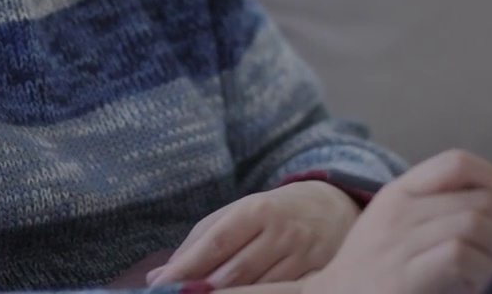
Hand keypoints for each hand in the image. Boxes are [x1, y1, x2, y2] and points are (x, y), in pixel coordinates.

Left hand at [148, 180, 359, 288]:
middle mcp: (281, 232)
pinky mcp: (317, 274)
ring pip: (258, 289)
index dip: (186, 268)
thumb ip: (200, 241)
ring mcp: (302, 256)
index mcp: (256, 209)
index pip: (215, 244)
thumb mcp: (238, 212)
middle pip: (235, 273)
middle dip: (203, 290)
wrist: (332, 207)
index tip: (160, 285)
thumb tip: (159, 275)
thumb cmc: (272, 212)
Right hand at [303, 150, 491, 293]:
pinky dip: (484, 272)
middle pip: (478, 199)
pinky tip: (481, 286)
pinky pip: (460, 256)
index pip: (457, 162)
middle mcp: (397, 210)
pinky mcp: (403, 276)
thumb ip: (434, 213)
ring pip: (474, 223)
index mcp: (398, 193)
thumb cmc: (372, 275)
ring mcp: (397, 242)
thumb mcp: (395, 229)